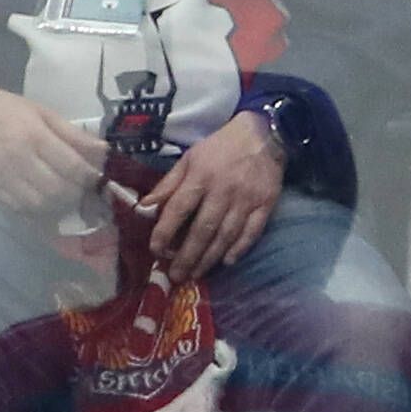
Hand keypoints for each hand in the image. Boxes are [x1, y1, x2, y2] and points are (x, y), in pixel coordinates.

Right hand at [0, 83, 105, 217]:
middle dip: (76, 193)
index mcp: (35, 137)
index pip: (72, 167)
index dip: (91, 177)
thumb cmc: (6, 110)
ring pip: (41, 205)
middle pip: (58, 191)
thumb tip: (105, 152)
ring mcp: (4, 178)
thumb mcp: (43, 113)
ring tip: (63, 193)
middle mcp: (19, 161)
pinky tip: (43, 199)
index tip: (98, 178)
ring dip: (58, 204)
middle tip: (81, 187)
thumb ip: (74, 135)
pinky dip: (38, 209)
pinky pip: (21, 210)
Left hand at [140, 110, 283, 281]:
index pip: (178, 208)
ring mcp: (246, 199)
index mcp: (200, 176)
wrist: (264, 134)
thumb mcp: (189, 158)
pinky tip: (227, 261)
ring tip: (196, 274)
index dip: (165, 231)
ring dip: (210, 258)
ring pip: (226, 235)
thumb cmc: (221, 147)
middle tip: (176, 276)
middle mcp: (223, 190)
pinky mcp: (266, 204)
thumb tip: (144, 206)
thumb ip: (168, 184)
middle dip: (187, 256)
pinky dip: (239, 248)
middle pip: (203, 229)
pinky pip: (252, 232)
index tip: (156, 251)